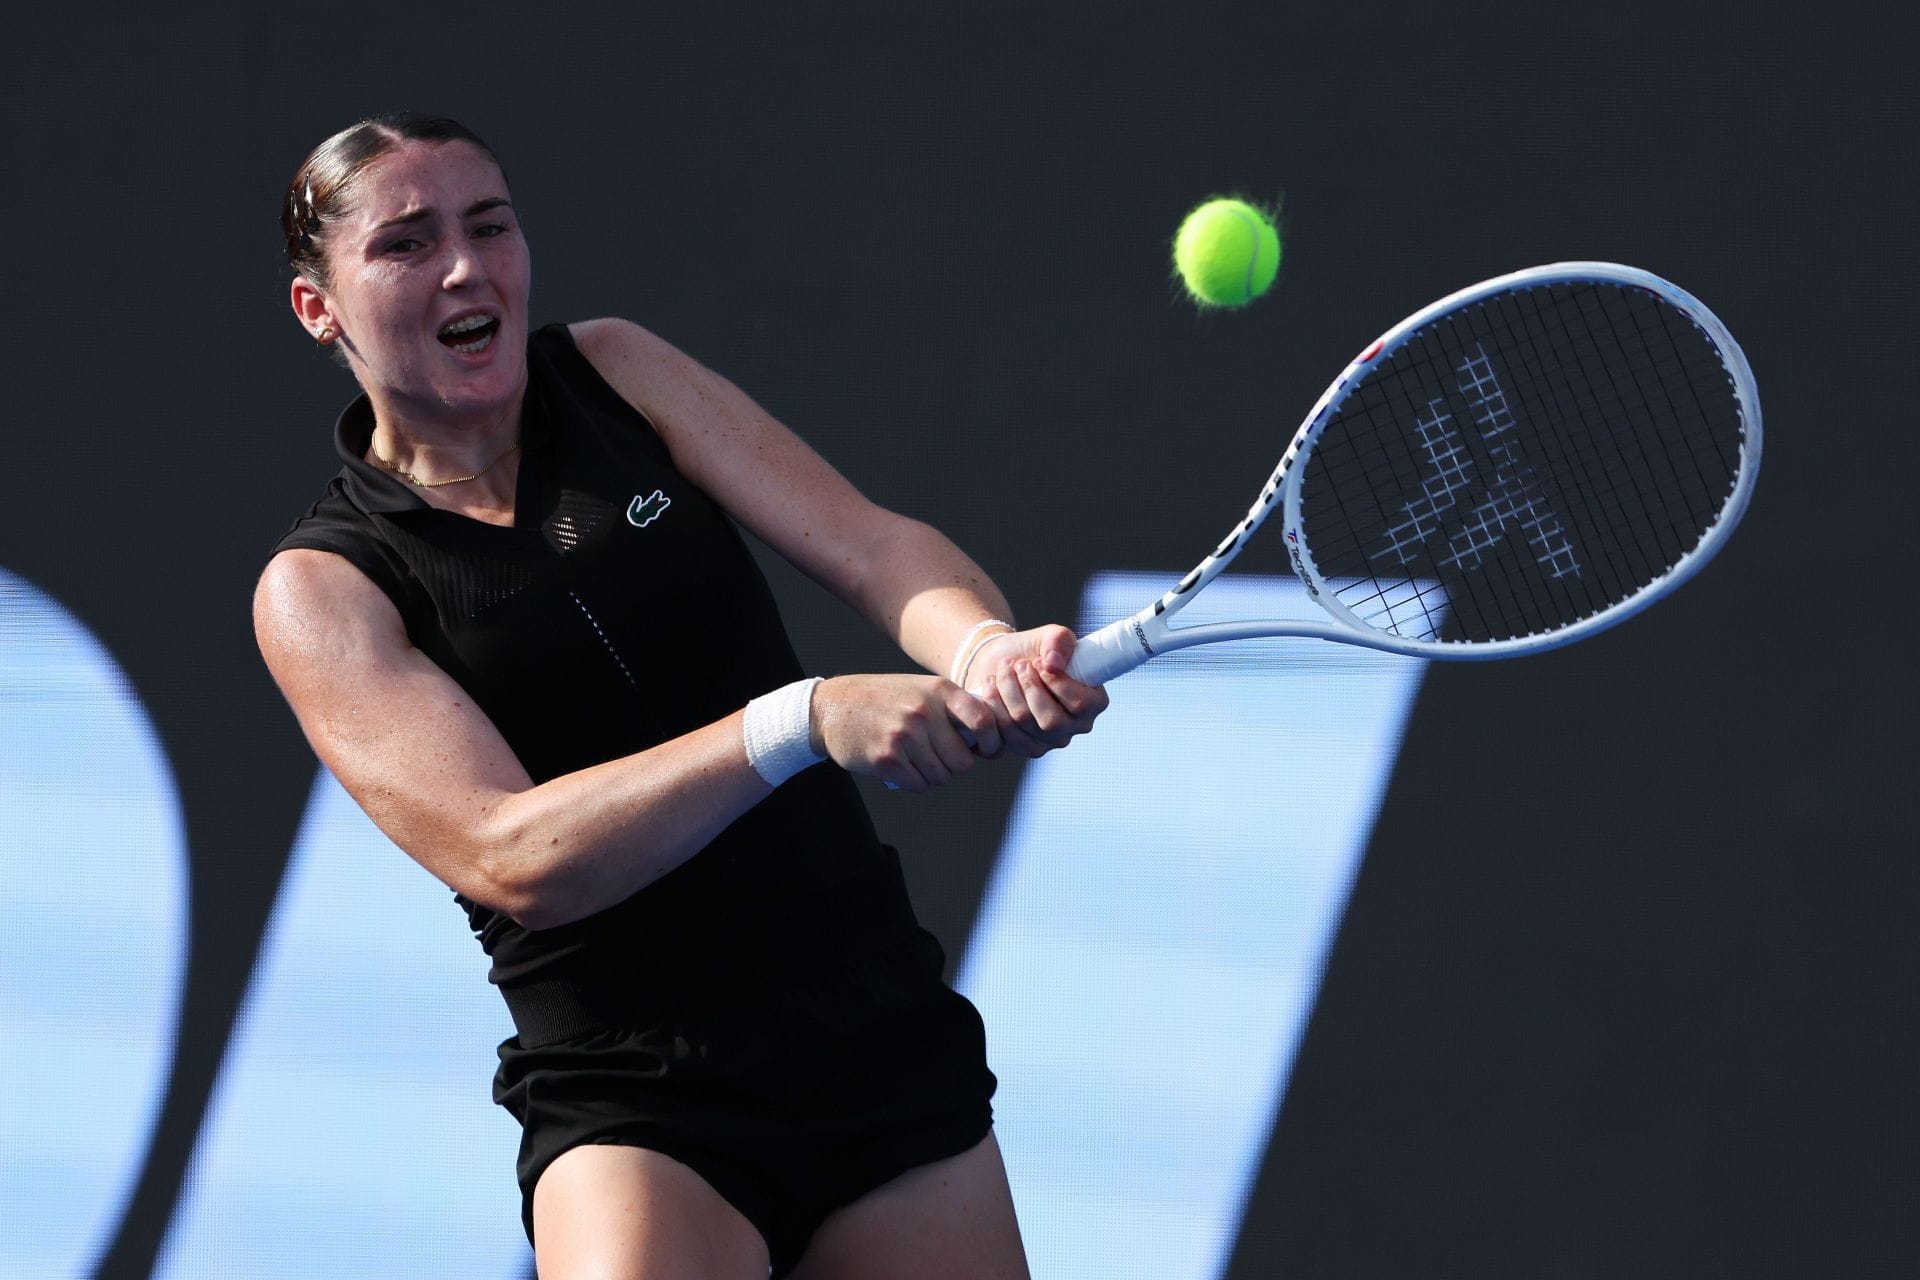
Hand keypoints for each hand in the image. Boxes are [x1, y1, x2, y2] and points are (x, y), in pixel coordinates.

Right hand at [811, 674, 1002, 792]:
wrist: (832, 707)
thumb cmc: (884, 699)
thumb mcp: (921, 689)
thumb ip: (953, 708)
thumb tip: (988, 738)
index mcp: (939, 691)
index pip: (984, 721)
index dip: (991, 743)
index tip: (985, 750)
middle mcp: (924, 712)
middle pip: (963, 762)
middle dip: (955, 766)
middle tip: (940, 758)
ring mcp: (904, 736)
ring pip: (941, 777)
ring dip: (933, 775)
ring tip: (917, 760)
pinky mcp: (886, 759)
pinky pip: (919, 785)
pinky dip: (915, 782)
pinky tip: (903, 767)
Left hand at [961, 624, 1108, 758]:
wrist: (1001, 664)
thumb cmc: (1031, 651)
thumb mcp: (1048, 636)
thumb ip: (1059, 640)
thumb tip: (1054, 662)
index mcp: (1092, 703)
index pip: (1081, 705)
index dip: (1057, 684)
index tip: (1039, 662)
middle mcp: (1074, 727)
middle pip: (1051, 721)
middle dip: (1029, 687)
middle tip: (1019, 665)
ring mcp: (1048, 742)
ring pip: (1024, 724)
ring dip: (1009, 691)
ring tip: (1004, 669)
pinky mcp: (1022, 747)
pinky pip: (1005, 734)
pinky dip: (994, 706)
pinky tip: (990, 686)